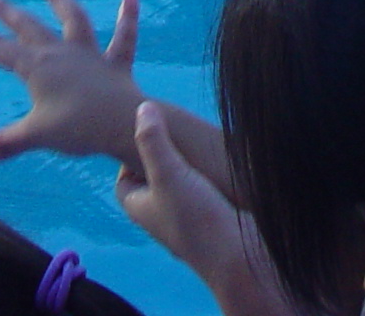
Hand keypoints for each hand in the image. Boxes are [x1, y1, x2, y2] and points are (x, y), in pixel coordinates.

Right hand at [0, 0, 144, 167]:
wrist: (122, 123)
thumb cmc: (78, 128)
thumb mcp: (37, 135)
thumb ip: (6, 144)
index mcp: (37, 69)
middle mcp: (61, 53)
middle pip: (30, 28)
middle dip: (8, 13)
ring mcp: (89, 54)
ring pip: (72, 19)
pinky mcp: (114, 63)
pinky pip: (123, 37)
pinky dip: (128, 16)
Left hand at [115, 106, 283, 315]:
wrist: (240, 257)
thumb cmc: (195, 217)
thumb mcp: (168, 173)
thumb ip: (153, 141)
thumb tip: (142, 107)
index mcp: (141, 208)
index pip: (124, 180)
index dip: (131, 155)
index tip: (150, 133)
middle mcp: (161, 215)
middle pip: (154, 179)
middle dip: (163, 155)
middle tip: (176, 130)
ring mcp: (188, 219)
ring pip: (181, 185)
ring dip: (189, 165)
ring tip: (199, 141)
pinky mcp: (214, 218)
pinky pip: (205, 192)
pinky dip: (209, 177)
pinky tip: (221, 161)